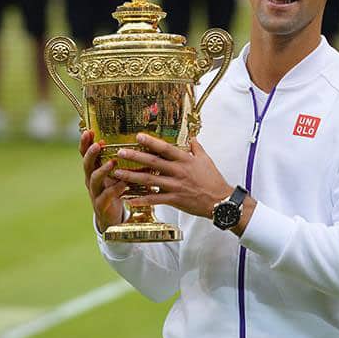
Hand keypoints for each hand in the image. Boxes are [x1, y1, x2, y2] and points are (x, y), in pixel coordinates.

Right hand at [80, 130, 127, 232]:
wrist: (110, 217)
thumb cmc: (114, 190)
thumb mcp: (114, 174)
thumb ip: (118, 160)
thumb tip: (134, 140)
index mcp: (93, 170)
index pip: (85, 154)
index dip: (85, 143)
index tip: (88, 131)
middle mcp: (91, 180)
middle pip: (86, 165)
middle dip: (90, 154)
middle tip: (98, 145)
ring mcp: (94, 192)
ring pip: (94, 180)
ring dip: (103, 170)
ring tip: (112, 163)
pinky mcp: (101, 205)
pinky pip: (105, 196)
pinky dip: (115, 190)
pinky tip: (123, 184)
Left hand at [113, 133, 231, 218]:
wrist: (220, 201)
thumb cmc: (213, 180)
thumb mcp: (206, 160)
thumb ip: (197, 148)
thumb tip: (192, 138)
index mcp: (185, 160)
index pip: (165, 148)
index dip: (151, 142)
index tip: (138, 136)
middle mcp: (178, 171)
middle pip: (153, 162)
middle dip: (135, 156)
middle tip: (120, 152)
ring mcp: (175, 186)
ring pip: (150, 180)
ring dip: (132, 176)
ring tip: (118, 173)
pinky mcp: (175, 199)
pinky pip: (155, 199)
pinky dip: (141, 200)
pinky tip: (129, 199)